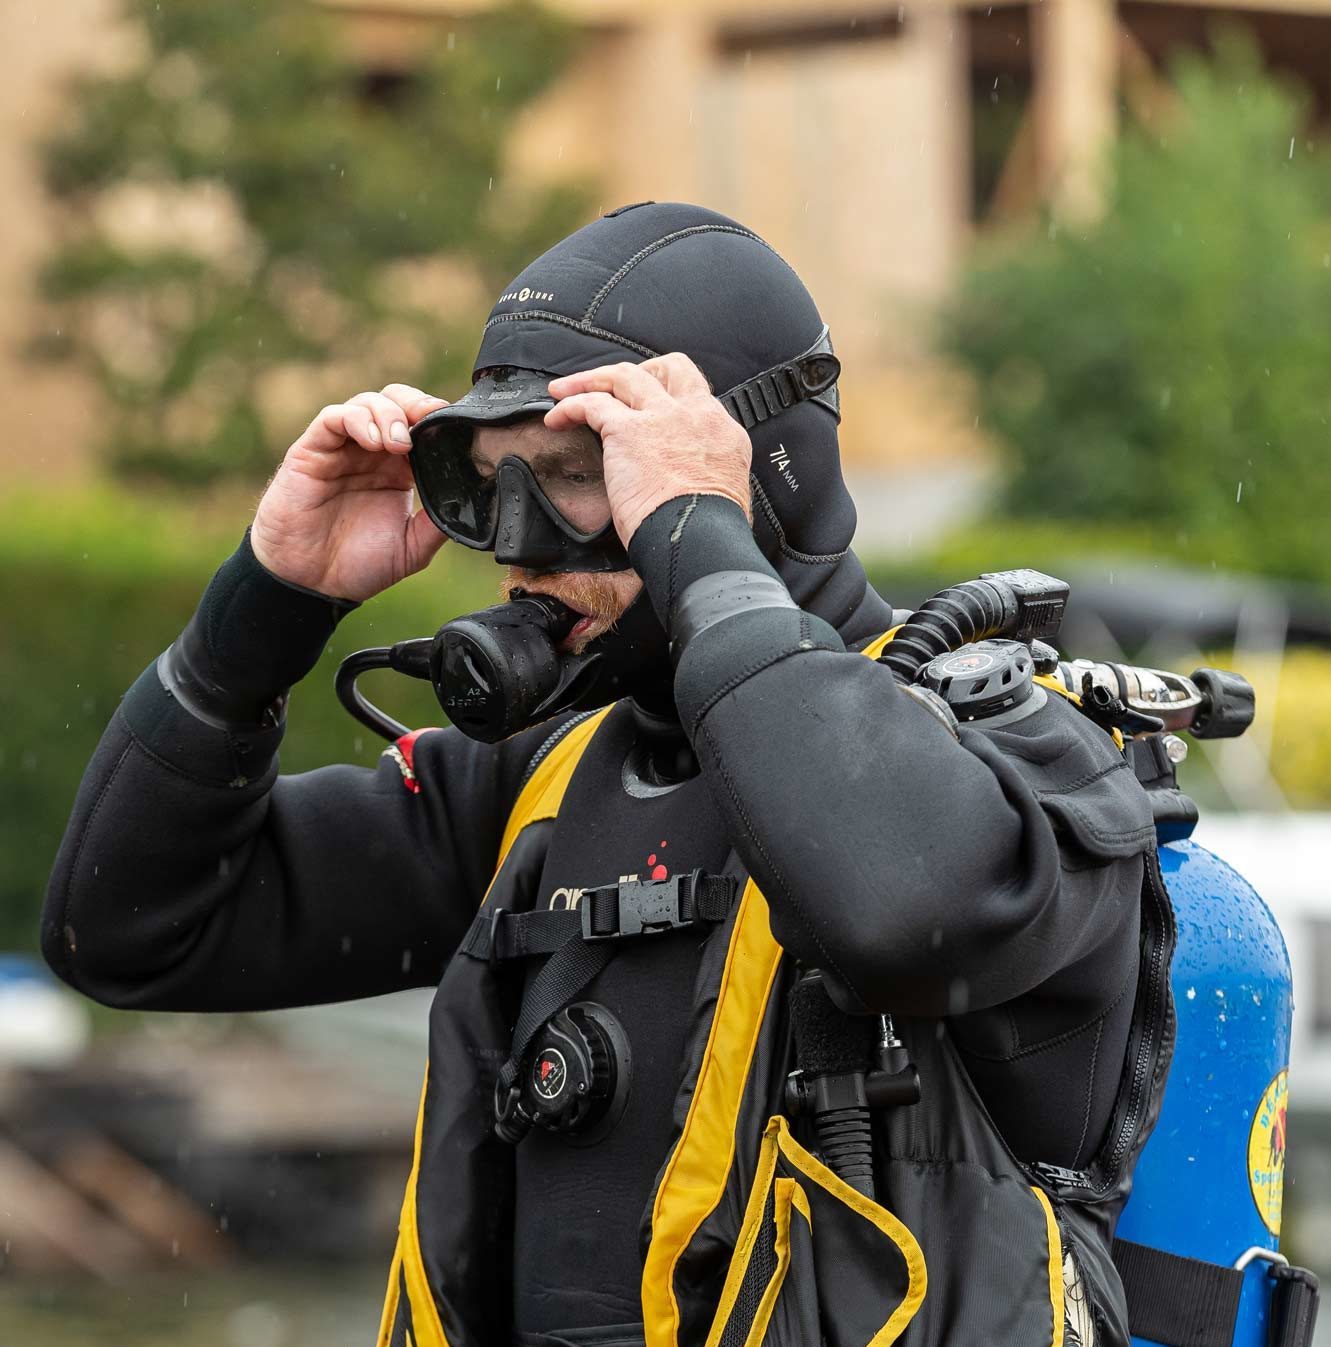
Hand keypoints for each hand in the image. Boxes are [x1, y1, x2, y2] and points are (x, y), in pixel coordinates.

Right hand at [251, 384, 448, 601]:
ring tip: (399, 443)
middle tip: (429, 423)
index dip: (438, 421)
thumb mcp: (412, 548)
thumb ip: (438, 524)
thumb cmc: (356, 565)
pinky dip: (357, 420)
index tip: (456, 427)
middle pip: (397, 403)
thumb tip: (475, 505)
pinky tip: (374, 441)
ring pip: (367, 403)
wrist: (311, 584)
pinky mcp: (312, 450)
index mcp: (399, 470)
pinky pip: (333, 418)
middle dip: (416, 405)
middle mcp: (371, 454)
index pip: (421, 427)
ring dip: (389, 415)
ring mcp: (342, 449)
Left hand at [544, 354, 751, 547]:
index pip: (696, 397)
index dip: (670, 398)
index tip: (652, 410)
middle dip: (638, 370)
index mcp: (722, 432)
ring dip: (591, 379)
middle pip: (666, 369)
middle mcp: (694, 414)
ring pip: (623, 375)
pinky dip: (569, 406)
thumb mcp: (727, 495)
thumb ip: (707, 477)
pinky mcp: (626, 430)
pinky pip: (591, 403)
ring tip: (566, 390)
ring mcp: (660, 417)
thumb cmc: (708, 533)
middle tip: (613, 385)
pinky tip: (557, 418)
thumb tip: (691, 487)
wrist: (697, 540)